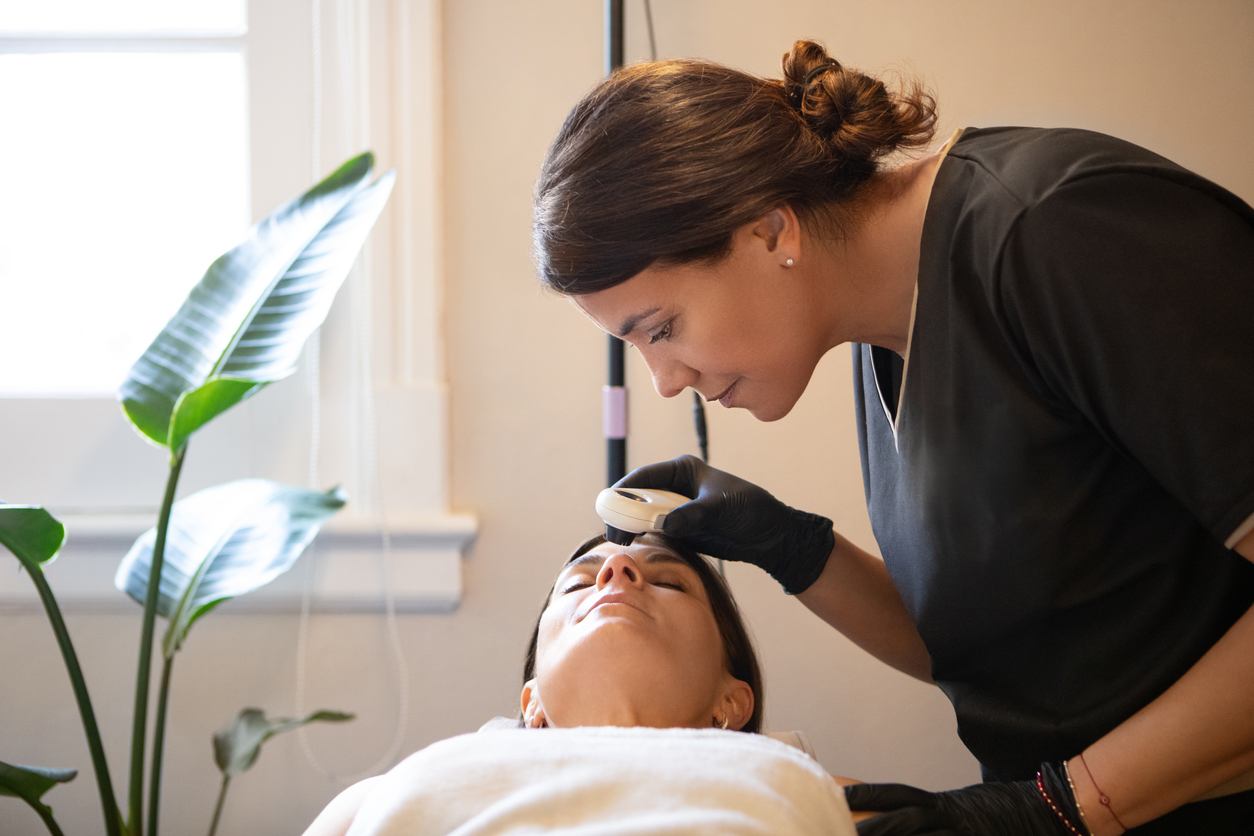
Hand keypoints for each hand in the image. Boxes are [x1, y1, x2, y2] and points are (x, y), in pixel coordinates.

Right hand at [614, 455, 834, 593]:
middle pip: (637, 499)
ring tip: (623, 545)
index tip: (610, 508)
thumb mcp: (722, 508)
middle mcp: (673, 488)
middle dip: (623, 514)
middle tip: (615, 535)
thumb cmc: (751, 510)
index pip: (643, 478)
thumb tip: (664, 525)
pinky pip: (653, 534)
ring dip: (630, 529)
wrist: (770, 536)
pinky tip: (636, 551)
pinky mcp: (678, 530)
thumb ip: (693, 515)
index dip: (624, 492)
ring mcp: (674, 510)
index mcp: (682, 471)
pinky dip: (643, 541)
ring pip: (641, 518)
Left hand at [844, 763, 1082, 835]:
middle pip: (902, 822)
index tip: (836, 796)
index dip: (866, 796)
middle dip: (871, 829)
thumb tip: (903, 815)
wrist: (1054, 812)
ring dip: (893, 834)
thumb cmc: (1008, 813)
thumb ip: (938, 815)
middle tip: (837, 827)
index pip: (896, 796)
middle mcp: (951, 819)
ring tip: (859, 835)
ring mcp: (966, 833)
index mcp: (945, 805)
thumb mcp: (967, 809)